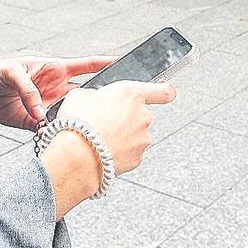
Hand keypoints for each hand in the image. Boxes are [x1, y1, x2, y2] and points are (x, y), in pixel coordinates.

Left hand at [0, 55, 112, 130]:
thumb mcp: (11, 72)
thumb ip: (27, 89)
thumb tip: (40, 112)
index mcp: (54, 69)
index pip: (86, 66)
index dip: (105, 64)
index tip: (125, 63)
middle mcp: (56, 89)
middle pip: (85, 94)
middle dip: (99, 100)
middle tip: (113, 108)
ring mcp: (48, 106)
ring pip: (72, 115)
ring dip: (78, 121)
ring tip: (88, 128)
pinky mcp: (37, 123)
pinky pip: (53, 130)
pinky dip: (57, 136)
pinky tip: (62, 140)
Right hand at [40, 80, 175, 216]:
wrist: (78, 156)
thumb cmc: (79, 124)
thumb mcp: (80, 95)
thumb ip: (95, 95)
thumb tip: (95, 99)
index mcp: (131, 94)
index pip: (162, 90)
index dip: (164, 91)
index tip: (168, 92)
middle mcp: (142, 115)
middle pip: (139, 115)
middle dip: (125, 118)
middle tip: (104, 122)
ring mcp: (142, 138)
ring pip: (135, 135)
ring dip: (122, 136)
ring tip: (100, 138)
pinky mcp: (138, 157)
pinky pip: (130, 152)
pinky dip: (119, 152)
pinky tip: (103, 150)